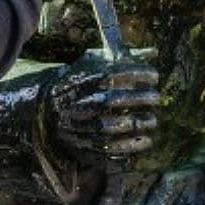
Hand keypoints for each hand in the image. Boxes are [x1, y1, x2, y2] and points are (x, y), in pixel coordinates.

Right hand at [44, 49, 160, 165]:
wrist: (48, 108)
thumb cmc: (81, 81)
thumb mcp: (95, 64)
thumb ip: (123, 58)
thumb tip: (154, 52)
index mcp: (79, 80)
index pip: (109, 75)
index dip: (134, 74)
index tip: (154, 75)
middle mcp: (76, 103)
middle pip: (109, 102)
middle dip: (137, 99)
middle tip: (156, 98)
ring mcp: (77, 127)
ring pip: (107, 129)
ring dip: (135, 126)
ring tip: (152, 121)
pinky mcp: (80, 147)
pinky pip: (105, 152)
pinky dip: (127, 149)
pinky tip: (145, 142)